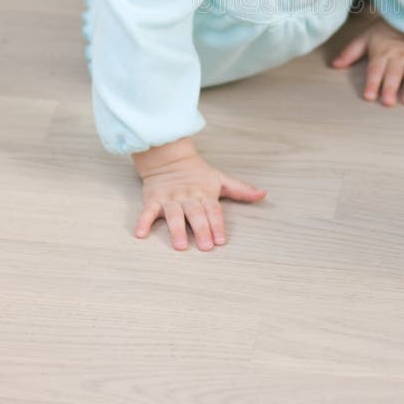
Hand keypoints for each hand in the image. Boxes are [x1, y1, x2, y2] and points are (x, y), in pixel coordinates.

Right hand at [133, 146, 266, 251]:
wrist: (169, 157)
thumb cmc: (197, 173)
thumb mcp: (220, 179)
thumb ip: (240, 190)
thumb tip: (263, 194)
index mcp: (205, 193)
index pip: (213, 210)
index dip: (217, 224)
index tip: (221, 240)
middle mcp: (188, 196)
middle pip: (196, 213)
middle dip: (201, 229)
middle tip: (206, 246)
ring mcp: (170, 198)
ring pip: (174, 214)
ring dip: (176, 230)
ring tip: (181, 246)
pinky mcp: (153, 199)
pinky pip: (147, 211)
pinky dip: (143, 222)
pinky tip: (141, 235)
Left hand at [331, 17, 403, 105]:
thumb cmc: (385, 30)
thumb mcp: (365, 37)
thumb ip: (351, 52)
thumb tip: (334, 65)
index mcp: (382, 54)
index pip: (376, 69)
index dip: (372, 82)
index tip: (369, 96)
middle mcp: (398, 58)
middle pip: (393, 74)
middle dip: (390, 87)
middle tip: (388, 102)